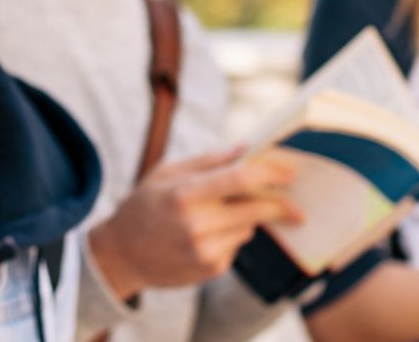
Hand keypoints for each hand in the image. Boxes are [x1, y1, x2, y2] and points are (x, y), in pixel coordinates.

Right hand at [86, 145, 303, 300]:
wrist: (121, 256)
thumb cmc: (143, 206)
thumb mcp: (166, 173)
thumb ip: (208, 161)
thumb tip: (245, 148)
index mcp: (184, 194)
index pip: (239, 179)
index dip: (270, 173)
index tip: (290, 172)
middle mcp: (196, 225)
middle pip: (255, 210)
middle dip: (280, 204)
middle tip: (297, 205)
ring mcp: (204, 251)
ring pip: (248, 228)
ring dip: (247, 218)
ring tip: (217, 215)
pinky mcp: (210, 269)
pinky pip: (237, 245)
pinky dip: (232, 236)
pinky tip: (206, 235)